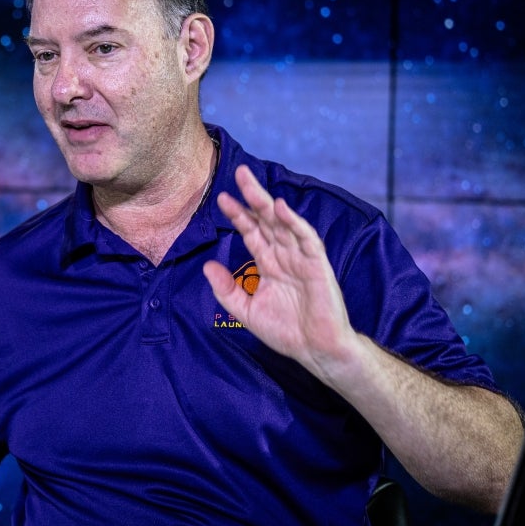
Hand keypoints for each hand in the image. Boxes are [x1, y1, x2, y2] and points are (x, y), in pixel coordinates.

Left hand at [202, 165, 355, 379]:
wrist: (316, 351)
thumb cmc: (286, 331)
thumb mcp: (246, 311)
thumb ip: (226, 290)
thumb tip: (207, 266)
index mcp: (268, 263)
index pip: (251, 232)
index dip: (237, 215)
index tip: (221, 198)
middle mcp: (284, 255)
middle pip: (266, 220)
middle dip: (252, 197)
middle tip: (239, 174)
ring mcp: (301, 258)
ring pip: (284, 224)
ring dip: (269, 204)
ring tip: (252, 185)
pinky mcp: (317, 265)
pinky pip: (307, 239)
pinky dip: (295, 223)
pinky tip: (281, 209)